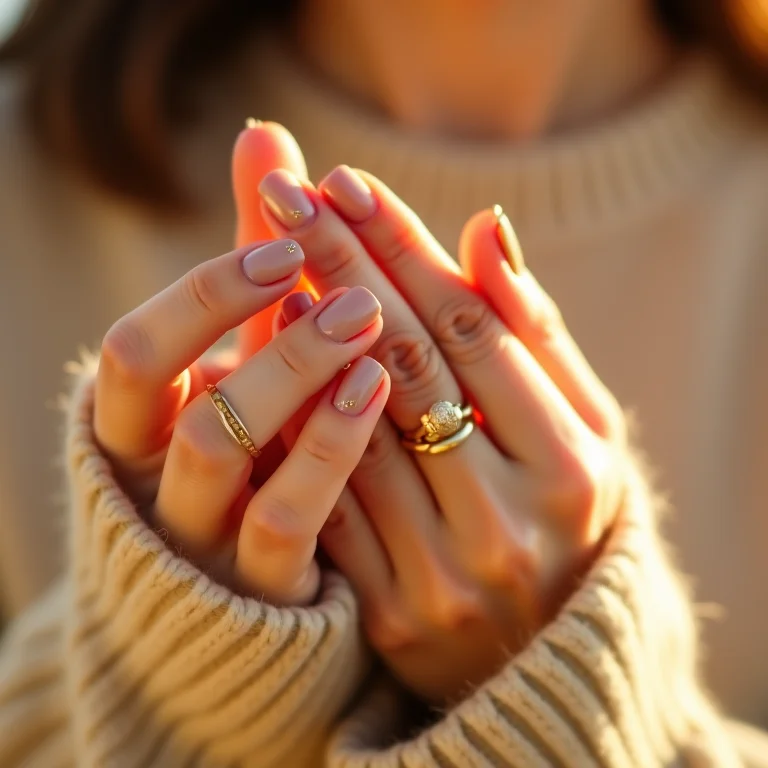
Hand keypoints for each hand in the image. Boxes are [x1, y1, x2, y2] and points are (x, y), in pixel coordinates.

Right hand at [93, 238, 388, 604]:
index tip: (288, 242)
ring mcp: (207, 537)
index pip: (138, 353)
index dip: (205, 294)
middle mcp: (158, 482)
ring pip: (224, 451)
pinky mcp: (261, 582)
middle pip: (181, 401)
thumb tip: (264, 135)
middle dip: (262, 335)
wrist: (241, 571)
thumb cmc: (249, 434)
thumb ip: (250, 255)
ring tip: (367, 319)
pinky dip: (327, 447)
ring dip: (295, 375)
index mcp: (139, 427)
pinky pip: (284, 519)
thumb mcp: (243, 348)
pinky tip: (376, 388)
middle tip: (344, 284)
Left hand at [254, 161, 627, 702]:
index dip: (403, 248)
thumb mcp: (582, 426)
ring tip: (264, 257)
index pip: (471, 329)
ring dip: (304, 331)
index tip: (346, 182)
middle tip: (284, 191)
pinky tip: (261, 352)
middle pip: (406, 363)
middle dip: (339, 265)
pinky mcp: (386, 607)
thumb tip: (486, 228)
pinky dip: (295, 419)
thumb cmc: (566, 513)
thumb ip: (536, 333)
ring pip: (356, 427)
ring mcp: (441, 571)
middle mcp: (506, 521)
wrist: (545, 650)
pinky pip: (327, 499)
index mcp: (568, 467)